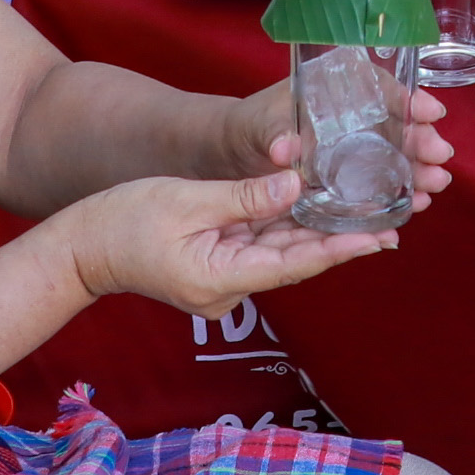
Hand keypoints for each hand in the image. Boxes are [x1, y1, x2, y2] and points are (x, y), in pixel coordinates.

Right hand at [54, 163, 385, 311]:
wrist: (81, 248)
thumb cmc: (123, 220)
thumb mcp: (187, 200)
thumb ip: (245, 196)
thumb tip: (296, 185)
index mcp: (220, 278)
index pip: (294, 264)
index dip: (340, 249)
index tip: (380, 237)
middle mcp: (228, 288)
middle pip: (295, 261)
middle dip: (342, 241)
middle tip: (393, 222)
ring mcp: (223, 282)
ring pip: (281, 254)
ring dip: (320, 235)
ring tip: (370, 216)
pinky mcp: (217, 267)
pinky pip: (261, 248)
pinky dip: (290, 230)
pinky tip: (320, 211)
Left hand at [221, 74, 459, 191]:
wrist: (233, 155)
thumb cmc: (247, 128)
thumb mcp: (258, 126)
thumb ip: (272, 135)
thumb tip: (283, 149)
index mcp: (334, 93)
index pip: (379, 89)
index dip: (409, 100)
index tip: (432, 113)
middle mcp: (350, 119)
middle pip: (395, 125)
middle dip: (422, 141)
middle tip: (441, 158)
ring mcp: (350, 148)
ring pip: (394, 156)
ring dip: (417, 170)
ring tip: (434, 187)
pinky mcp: (345, 176)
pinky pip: (378, 182)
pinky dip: (397, 193)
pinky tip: (413, 205)